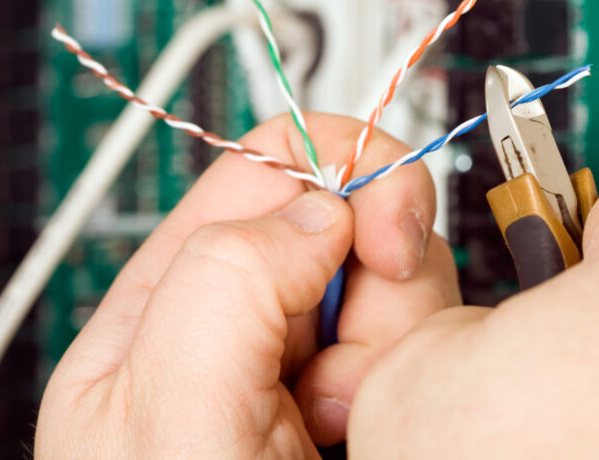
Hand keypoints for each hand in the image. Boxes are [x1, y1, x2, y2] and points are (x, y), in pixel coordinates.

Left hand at [36, 114, 459, 457]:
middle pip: (348, 218)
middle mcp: (246, 321)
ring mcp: (315, 361)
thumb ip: (224, 286)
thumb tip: (321, 212)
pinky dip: (425, 377)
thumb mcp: (166, 425)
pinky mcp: (379, 392)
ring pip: (402, 280)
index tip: (377, 234)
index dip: (337, 170)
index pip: (264, 168)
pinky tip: (381, 429)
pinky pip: (431, 341)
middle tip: (348, 372)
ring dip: (400, 342)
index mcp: (170, 305)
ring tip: (352, 421)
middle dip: (376, 280)